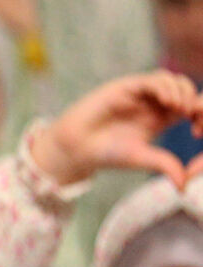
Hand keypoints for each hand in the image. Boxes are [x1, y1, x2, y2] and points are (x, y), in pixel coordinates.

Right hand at [34, 70, 202, 186]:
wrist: (77, 147)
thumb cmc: (106, 153)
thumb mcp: (142, 158)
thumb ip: (164, 165)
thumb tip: (184, 187)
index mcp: (161, 118)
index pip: (189, 106)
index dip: (198, 112)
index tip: (197, 131)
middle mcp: (152, 102)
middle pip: (184, 89)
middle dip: (194, 98)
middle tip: (192, 115)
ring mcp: (139, 93)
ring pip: (171, 80)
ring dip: (181, 91)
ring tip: (180, 108)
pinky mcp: (126, 86)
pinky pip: (153, 80)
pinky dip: (165, 88)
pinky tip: (167, 102)